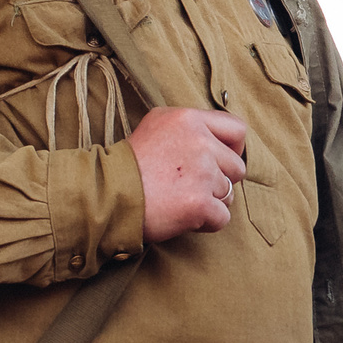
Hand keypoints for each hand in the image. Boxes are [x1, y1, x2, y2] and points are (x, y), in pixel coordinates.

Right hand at [131, 108, 247, 241]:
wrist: (104, 195)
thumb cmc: (128, 164)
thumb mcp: (156, 126)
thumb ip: (190, 127)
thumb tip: (218, 141)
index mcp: (189, 119)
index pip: (237, 129)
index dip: (232, 149)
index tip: (218, 161)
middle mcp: (200, 142)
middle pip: (237, 167)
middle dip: (220, 180)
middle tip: (190, 186)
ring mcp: (201, 173)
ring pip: (230, 194)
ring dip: (210, 202)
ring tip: (180, 200)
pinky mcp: (199, 203)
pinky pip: (222, 218)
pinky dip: (206, 223)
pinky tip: (182, 216)